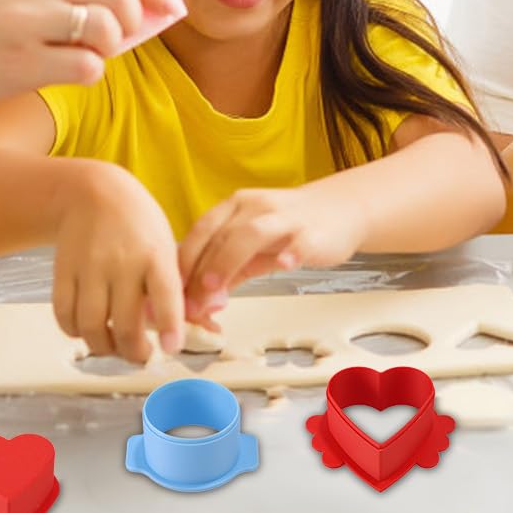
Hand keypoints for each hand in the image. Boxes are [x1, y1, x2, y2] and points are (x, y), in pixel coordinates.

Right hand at [0, 0, 185, 117]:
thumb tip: (128, 6)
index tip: (165, 1)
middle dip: (138, 15)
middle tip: (127, 36)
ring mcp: (25, 21)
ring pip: (108, 26)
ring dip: (111, 46)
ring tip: (86, 54)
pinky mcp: (18, 63)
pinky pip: (87, 66)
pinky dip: (89, 72)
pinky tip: (62, 73)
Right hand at [52, 164, 186, 363]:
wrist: (93, 193)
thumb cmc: (138, 224)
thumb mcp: (166, 245)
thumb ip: (173, 285)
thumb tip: (187, 328)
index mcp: (155, 254)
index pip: (166, 295)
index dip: (171, 326)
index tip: (172, 348)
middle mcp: (121, 262)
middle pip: (124, 324)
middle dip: (135, 352)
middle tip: (142, 356)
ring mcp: (89, 268)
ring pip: (91, 327)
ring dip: (104, 348)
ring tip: (115, 347)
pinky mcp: (63, 272)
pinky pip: (65, 316)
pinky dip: (76, 332)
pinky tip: (89, 329)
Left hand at [175, 186, 366, 327]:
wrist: (341, 208)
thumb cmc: (290, 228)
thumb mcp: (252, 246)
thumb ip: (227, 272)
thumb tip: (198, 305)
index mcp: (235, 207)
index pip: (201, 233)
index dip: (183, 264)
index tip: (171, 295)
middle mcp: (256, 206)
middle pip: (220, 236)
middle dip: (200, 273)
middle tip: (188, 306)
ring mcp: (286, 217)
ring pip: (251, 233)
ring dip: (228, 260)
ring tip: (215, 289)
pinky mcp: (313, 231)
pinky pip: (300, 240)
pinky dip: (290, 251)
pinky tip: (284, 265)